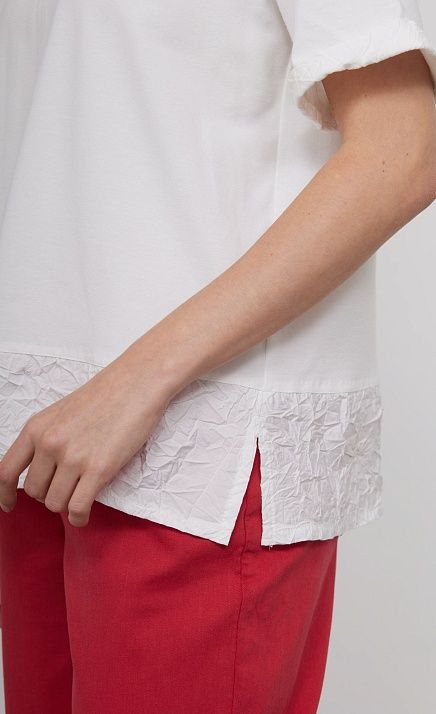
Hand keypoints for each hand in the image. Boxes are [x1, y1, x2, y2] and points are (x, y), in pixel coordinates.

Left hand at [0, 345, 175, 525]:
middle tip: (68, 486)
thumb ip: (46, 439)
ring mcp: (73, 457)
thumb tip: (42, 472)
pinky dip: (79, 517)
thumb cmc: (105, 397)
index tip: (9, 505)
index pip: (6, 471)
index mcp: (36, 428)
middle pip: (34, 492)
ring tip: (81, 493)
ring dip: (67, 504)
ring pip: (55, 503)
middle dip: (49, 494)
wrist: (137, 384)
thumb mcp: (61, 413)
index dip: (4, 494)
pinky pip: (77, 508)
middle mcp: (50, 443)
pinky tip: (84, 514)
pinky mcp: (98, 469)